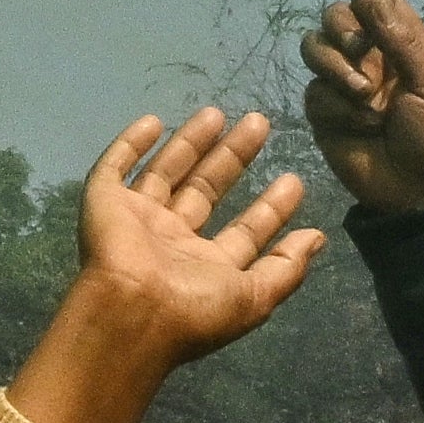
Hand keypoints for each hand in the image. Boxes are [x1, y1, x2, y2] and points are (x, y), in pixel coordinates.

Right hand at [6, 108, 321, 422]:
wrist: (131, 310)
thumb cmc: (195, 308)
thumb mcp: (255, 296)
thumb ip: (286, 266)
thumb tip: (318, 237)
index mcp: (206, 265)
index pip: (244, 230)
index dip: (270, 207)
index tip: (292, 179)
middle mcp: (173, 238)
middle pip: (207, 189)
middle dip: (234, 157)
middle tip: (261, 124)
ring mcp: (138, 216)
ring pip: (167, 170)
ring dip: (191, 142)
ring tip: (217, 112)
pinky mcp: (105, 199)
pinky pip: (117, 165)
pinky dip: (131, 143)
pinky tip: (153, 121)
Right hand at [301, 0, 423, 213]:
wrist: (422, 192)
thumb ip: (403, 38)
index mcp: (402, 43)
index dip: (368, 5)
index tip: (376, 28)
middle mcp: (369, 56)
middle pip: (335, 15)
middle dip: (343, 33)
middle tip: (362, 56)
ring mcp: (342, 82)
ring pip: (313, 46)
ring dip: (336, 68)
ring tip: (364, 98)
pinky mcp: (324, 110)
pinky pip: (314, 91)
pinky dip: (336, 107)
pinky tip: (360, 126)